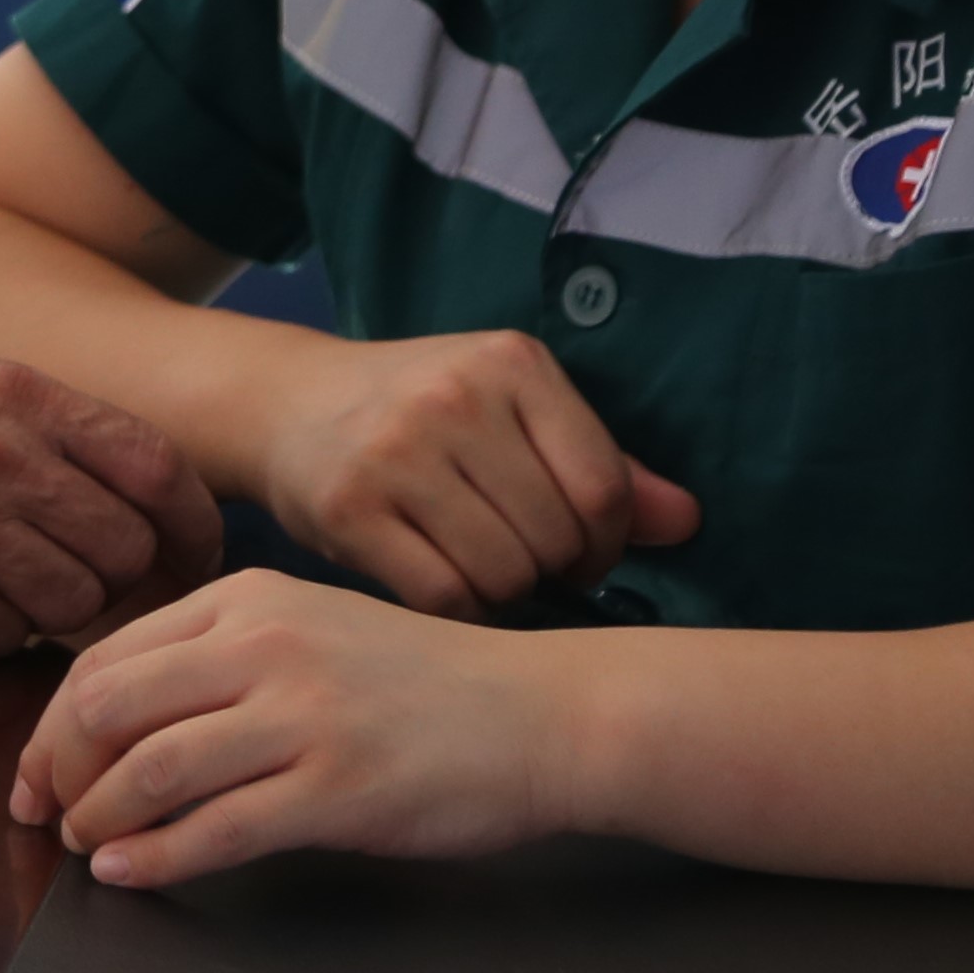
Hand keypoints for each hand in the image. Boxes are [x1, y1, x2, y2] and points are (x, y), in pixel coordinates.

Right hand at [0, 360, 221, 650]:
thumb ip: (61, 438)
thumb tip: (163, 508)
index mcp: (19, 394)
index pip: (157, 465)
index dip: (193, 526)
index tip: (196, 558)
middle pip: (126, 547)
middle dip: (122, 584)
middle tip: (91, 590)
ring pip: (75, 603)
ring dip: (57, 614)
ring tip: (7, 587)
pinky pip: (6, 635)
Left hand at [11, 572, 575, 885]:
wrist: (542, 713)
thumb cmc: (424, 682)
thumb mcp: (313, 628)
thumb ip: (225, 653)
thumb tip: (118, 713)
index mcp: (249, 596)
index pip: (109, 654)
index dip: (53, 722)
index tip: (35, 772)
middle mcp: (266, 643)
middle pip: (110, 704)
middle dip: (58, 768)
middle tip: (46, 815)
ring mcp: (304, 715)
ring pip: (152, 766)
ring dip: (99, 816)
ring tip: (85, 846)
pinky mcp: (338, 788)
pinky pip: (217, 828)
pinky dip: (155, 856)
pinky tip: (129, 872)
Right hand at [250, 327, 697, 614]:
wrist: (287, 403)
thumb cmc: (421, 414)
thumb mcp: (512, 410)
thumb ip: (600, 463)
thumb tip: (685, 523)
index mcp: (510, 363)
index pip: (603, 487)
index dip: (606, 541)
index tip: (580, 548)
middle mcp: (454, 397)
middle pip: (554, 538)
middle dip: (551, 568)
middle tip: (523, 560)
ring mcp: (395, 452)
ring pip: (503, 574)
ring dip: (503, 593)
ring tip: (480, 568)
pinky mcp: (348, 508)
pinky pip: (442, 597)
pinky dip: (455, 609)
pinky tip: (442, 583)